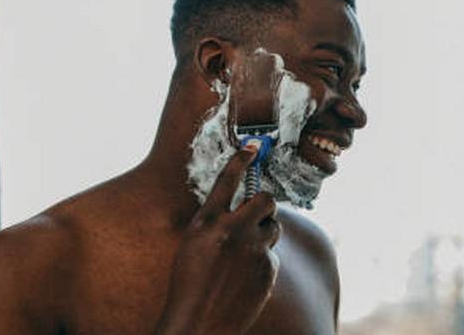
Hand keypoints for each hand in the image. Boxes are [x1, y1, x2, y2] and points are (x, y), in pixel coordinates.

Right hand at [154, 145, 280, 334]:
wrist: (197, 325)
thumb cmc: (189, 286)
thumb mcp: (193, 246)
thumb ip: (217, 225)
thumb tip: (244, 211)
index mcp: (206, 223)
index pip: (227, 181)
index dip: (241, 160)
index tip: (254, 147)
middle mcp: (232, 232)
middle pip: (266, 200)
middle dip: (264, 204)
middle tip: (257, 213)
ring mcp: (253, 251)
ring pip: (273, 228)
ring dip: (264, 234)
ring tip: (245, 253)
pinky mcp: (268, 270)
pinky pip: (272, 256)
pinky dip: (261, 263)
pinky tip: (244, 280)